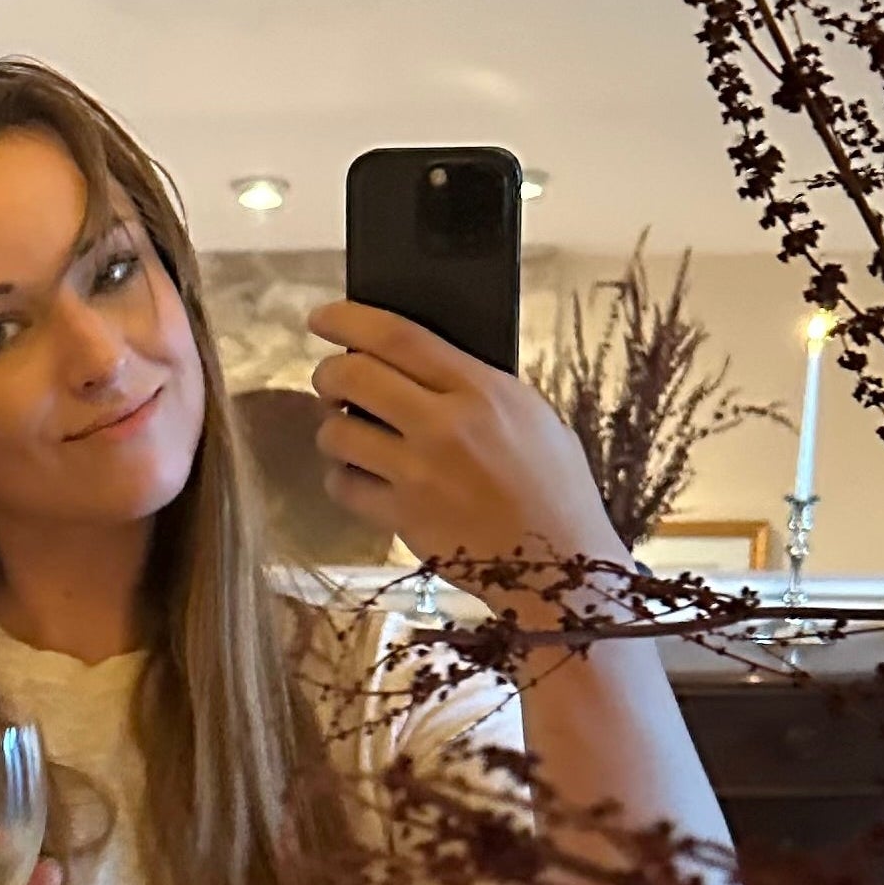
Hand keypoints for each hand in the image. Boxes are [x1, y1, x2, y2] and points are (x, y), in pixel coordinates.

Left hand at [307, 299, 624, 593]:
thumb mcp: (532, 416)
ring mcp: (418, 475)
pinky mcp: (401, 518)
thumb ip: (476, 387)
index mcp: (482, 391)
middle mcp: (444, 427)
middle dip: (328, 373)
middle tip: (332, 380)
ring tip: (352, 434)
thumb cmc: (554, 488)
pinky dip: (343, 478)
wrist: (561, 566)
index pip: (398, 337)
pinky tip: (362, 476)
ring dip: (333, 429)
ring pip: (335, 432)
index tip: (322, 317)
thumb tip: (416, 364)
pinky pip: (342, 486)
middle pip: (351, 377)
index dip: (348, 320)